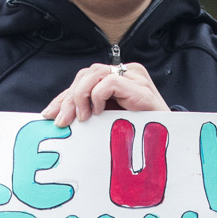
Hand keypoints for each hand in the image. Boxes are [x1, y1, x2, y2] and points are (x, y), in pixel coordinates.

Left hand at [43, 61, 171, 124]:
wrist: (168, 144)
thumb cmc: (137, 135)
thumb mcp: (106, 122)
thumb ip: (87, 114)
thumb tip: (54, 117)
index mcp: (116, 78)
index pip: (82, 79)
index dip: (63, 97)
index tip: (48, 115)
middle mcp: (125, 73)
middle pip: (85, 74)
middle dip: (68, 98)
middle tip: (62, 122)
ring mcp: (134, 78)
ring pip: (94, 74)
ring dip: (80, 96)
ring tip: (83, 118)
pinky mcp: (141, 88)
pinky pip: (110, 82)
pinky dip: (98, 96)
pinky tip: (98, 112)